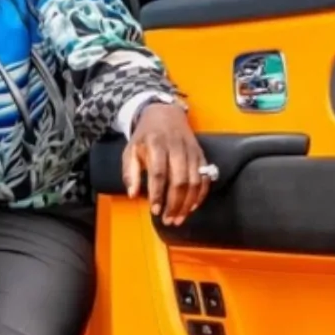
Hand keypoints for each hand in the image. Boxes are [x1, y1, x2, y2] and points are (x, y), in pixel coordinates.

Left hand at [122, 102, 208, 225]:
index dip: (157, 193)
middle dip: (174, 204)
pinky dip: (201, 195)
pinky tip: (192, 207)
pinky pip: (205, 178)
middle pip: (179, 180)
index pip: (159, 173)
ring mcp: (192, 151)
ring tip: (179, 218)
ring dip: (188, 203)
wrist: (165, 113)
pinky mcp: (201, 155)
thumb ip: (129, 172)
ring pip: (194, 181)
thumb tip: (132, 194)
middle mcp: (176, 148)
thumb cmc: (146, 136)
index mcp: (156, 145)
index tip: (155, 211)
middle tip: (168, 220)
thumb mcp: (130, 149)